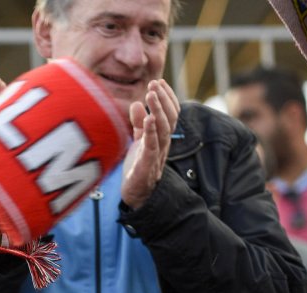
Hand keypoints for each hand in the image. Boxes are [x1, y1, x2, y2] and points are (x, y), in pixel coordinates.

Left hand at [121, 80, 179, 209]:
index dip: (167, 97)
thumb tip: (137, 103)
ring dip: (157, 110)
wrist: (135, 197)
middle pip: (169, 119)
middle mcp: (163, 145)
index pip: (170, 114)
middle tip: (154, 83)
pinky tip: (147, 119)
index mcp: (162, 138)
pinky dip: (150, 133)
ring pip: (162, 130)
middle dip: (162, 99)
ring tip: (150, 94)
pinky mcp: (146, 167)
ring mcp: (156, 156)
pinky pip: (152, 147)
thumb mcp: (138, 141)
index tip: (159, 81)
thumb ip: (138, 123)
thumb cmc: (138, 168)